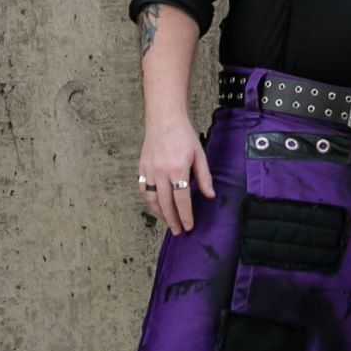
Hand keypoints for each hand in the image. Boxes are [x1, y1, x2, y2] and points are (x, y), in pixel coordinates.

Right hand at [138, 117, 214, 234]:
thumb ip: (204, 177)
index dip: (185, 215)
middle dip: (172, 220)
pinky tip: (155, 206)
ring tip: (168, 222)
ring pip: (152, 199)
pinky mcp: (141, 168)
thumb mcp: (199, 155)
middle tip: (178, 231)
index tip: (189, 226)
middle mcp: (161, 172)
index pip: (181, 199)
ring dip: (160, 213)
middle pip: (166, 203)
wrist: (164, 119)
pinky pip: (143, 190)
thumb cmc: (183, 135)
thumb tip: (210, 196)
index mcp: (177, 169)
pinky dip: (149, 201)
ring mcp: (149, 170)